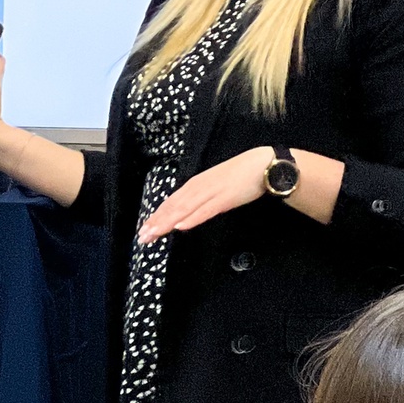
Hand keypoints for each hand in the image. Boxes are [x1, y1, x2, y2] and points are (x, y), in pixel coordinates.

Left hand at [138, 147, 271, 244]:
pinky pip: (206, 210)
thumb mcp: (214, 186)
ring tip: (153, 234)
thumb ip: (200, 198)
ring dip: (167, 222)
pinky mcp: (225, 198)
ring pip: (184, 209)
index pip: (171, 202)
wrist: (262, 165)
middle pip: (173, 207)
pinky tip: (181, 226)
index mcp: (195, 184)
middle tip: (142, 237)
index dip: (156, 216)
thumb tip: (185, 214)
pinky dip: (192, 218)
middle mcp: (198, 187)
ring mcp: (211, 192)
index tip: (144, 230)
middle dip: (156, 223)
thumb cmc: (239, 176)